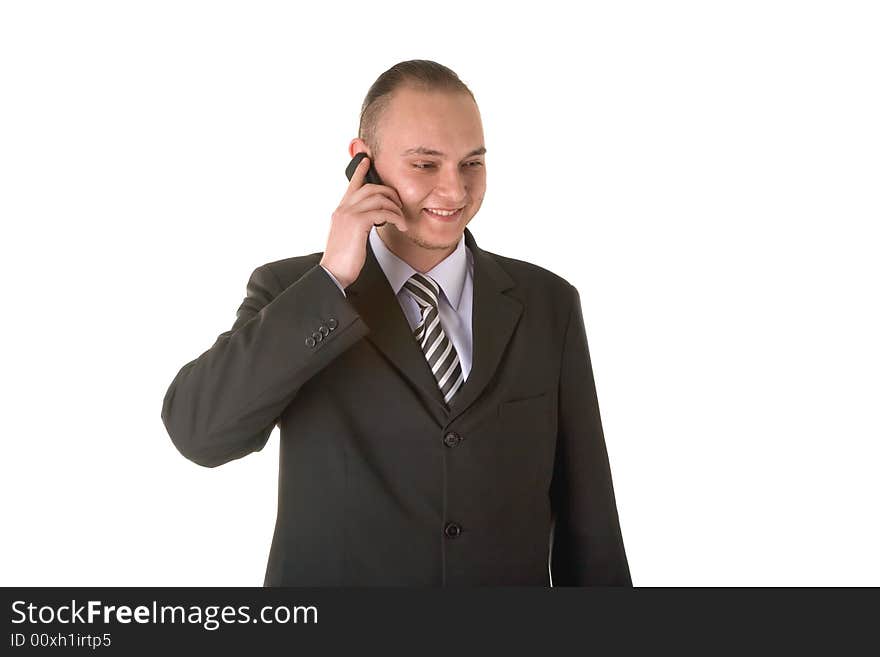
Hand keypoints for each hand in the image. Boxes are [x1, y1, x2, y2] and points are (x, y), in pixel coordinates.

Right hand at [320, 156, 407, 289]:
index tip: (367, 159)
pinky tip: (400, 226)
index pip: (352, 185)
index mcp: (341, 211)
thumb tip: (369, 220)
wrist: (333, 273)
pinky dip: (395, 217)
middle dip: (390, 193)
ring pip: (379, 197)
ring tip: (401, 220)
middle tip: (400, 205)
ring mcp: (349, 214)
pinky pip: (382, 211)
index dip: (361, 170)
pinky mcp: (357, 223)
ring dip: (395, 208)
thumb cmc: (342, 260)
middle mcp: (343, 209)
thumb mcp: (348, 237)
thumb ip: (356, 224)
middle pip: (371, 187)